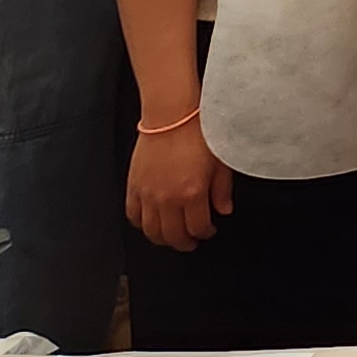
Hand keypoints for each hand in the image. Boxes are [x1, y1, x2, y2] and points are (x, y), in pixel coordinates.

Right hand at [127, 121, 234, 249]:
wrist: (171, 114)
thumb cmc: (198, 132)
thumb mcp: (220, 160)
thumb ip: (222, 190)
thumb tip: (224, 210)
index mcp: (192, 193)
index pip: (198, 228)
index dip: (205, 233)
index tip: (209, 230)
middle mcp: (168, 198)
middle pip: (173, 236)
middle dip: (184, 243)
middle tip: (191, 241)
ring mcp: (148, 194)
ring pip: (151, 232)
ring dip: (162, 239)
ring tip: (171, 235)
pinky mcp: (133, 186)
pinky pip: (133, 216)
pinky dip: (141, 224)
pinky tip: (150, 222)